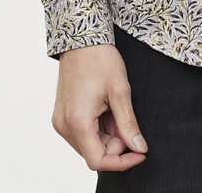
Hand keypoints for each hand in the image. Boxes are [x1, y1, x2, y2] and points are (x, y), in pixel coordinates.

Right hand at [51, 43, 148, 171]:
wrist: (82, 39)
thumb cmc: (100, 59)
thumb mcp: (120, 91)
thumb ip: (128, 123)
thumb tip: (139, 147)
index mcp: (77, 121)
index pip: (98, 161)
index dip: (122, 162)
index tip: (139, 153)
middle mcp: (64, 125)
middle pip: (94, 153)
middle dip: (116, 144)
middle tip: (129, 121)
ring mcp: (61, 120)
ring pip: (89, 143)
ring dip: (108, 135)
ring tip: (116, 109)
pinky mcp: (63, 114)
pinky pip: (82, 132)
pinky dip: (98, 127)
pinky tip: (107, 108)